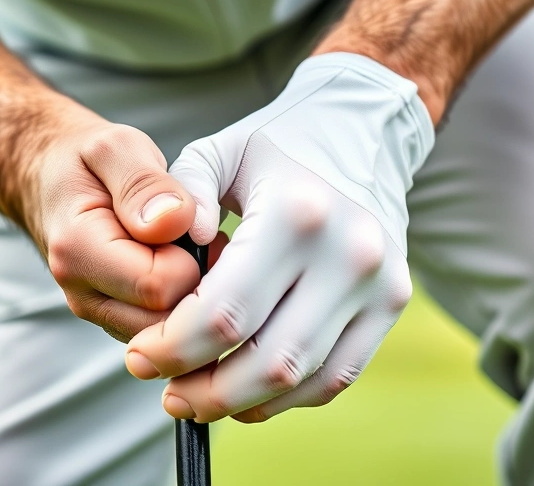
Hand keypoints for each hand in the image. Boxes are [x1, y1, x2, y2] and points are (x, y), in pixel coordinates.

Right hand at [26, 109, 201, 341]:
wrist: (47, 179)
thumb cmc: (85, 160)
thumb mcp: (113, 146)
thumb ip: (144, 183)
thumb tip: (175, 223)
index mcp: (78, 250)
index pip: (159, 286)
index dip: (192, 256)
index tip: (193, 220)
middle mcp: (82, 294)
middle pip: (166, 322)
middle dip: (197, 283)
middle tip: (201, 236)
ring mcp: (98, 313)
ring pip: (168, 334)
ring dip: (193, 295)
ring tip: (189, 246)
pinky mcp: (114, 320)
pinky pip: (163, 332)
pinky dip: (182, 303)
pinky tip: (181, 263)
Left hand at [124, 53, 434, 422]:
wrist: (364, 129)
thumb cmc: (276, 145)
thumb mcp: (218, 151)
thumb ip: (181, 195)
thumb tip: (165, 251)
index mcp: (295, 214)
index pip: (224, 312)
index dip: (173, 349)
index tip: (140, 357)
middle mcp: (346, 254)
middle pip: (267, 361)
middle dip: (205, 390)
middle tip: (166, 392)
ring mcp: (378, 284)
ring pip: (303, 380)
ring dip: (243, 404)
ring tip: (197, 400)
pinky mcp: (394, 303)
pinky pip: (338, 376)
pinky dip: (288, 398)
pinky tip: (246, 394)